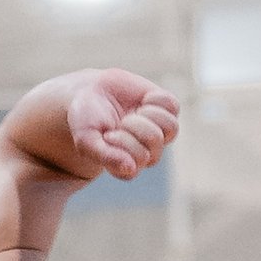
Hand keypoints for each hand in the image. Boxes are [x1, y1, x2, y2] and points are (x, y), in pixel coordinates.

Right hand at [60, 70, 179, 183]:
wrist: (91, 92)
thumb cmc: (87, 121)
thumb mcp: (87, 139)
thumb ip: (106, 156)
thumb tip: (130, 169)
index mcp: (129, 166)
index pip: (139, 159)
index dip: (123, 141)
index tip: (108, 134)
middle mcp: (148, 152)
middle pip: (155, 140)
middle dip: (134, 125)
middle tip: (120, 122)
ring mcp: (159, 132)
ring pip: (172, 127)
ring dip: (148, 115)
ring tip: (133, 112)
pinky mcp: (166, 111)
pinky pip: (172, 106)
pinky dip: (155, 99)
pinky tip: (142, 100)